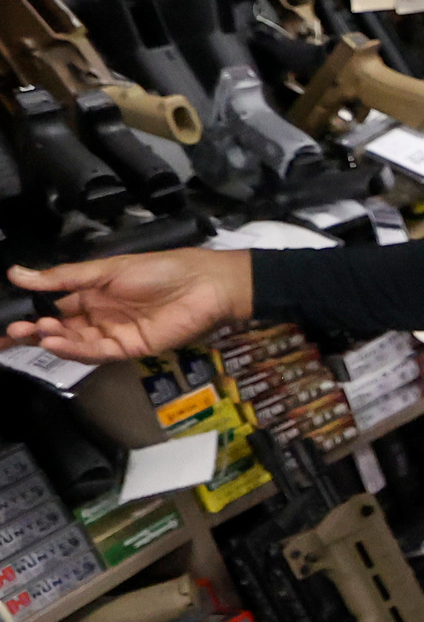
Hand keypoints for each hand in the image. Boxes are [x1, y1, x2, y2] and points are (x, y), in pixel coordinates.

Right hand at [4, 249, 252, 362]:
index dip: (30, 315)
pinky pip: (96, 352)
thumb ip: (64, 277)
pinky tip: (55, 342)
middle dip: (33, 332)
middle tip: (11, 333)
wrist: (205, 283)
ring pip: (74, 342)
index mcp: (92, 294)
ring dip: (51, 339)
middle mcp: (99, 316)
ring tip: (33, 332)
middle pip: (59, 329)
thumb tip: (16, 273)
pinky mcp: (129, 348)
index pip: (53, 307)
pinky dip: (74, 349)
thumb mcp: (106, 269)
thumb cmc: (160, 269)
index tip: (7, 323)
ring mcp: (113, 333)